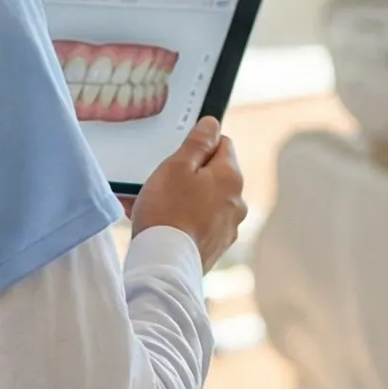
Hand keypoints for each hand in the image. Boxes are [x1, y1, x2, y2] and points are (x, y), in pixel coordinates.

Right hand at [129, 117, 246, 267]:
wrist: (164, 265)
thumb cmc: (168, 211)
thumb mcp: (177, 166)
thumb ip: (197, 142)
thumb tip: (213, 123)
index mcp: (231, 178)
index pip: (223, 144)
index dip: (198, 145)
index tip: (178, 155)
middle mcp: (236, 203)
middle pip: (213, 175)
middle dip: (188, 174)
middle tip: (160, 181)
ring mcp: (227, 228)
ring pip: (203, 201)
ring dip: (181, 198)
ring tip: (151, 204)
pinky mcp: (214, 248)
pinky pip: (197, 224)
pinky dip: (180, 220)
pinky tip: (157, 224)